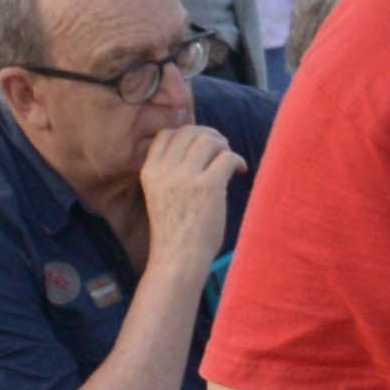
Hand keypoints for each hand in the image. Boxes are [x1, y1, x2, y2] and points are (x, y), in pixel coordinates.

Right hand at [128, 110, 239, 273]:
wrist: (178, 258)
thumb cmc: (174, 230)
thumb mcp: (160, 194)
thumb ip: (171, 172)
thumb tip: (198, 146)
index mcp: (149, 171)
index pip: (166, 134)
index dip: (188, 133)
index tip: (201, 145)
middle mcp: (165, 170)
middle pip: (190, 132)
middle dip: (210, 136)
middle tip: (221, 150)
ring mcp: (186, 177)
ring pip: (210, 140)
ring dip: (224, 147)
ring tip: (229, 162)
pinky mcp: (209, 186)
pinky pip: (228, 157)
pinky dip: (237, 160)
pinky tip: (240, 172)